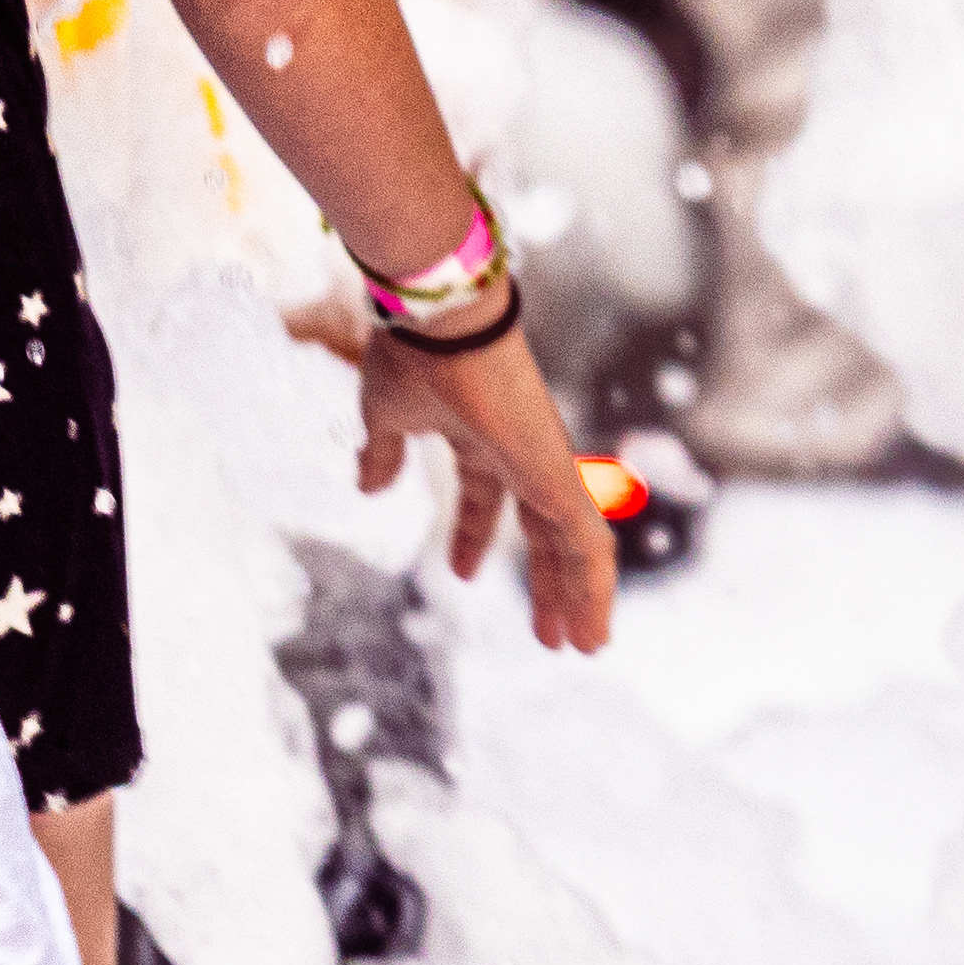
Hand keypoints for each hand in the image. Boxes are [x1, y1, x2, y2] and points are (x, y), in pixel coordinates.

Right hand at [358, 289, 616, 654]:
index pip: (485, 496)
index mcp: (479, 437)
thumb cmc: (411, 352)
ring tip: (584, 646)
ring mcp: (546, 465)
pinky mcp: (560, 478)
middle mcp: (521, 452)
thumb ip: (382, 453)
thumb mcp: (386, 416)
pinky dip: (595, 589)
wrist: (440, 318)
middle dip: (545, 581)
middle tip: (549, 631)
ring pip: (574, 545)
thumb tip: (368, 487)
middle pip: (542, 531)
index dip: (473, 536)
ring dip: (578, 598)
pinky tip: (594, 628)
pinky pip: (589, 545)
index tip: (461, 574)